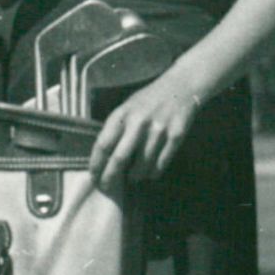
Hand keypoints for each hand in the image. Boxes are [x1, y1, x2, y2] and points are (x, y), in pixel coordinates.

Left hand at [89, 68, 200, 191]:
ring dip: (135, 177)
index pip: (103, 144)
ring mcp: (159, 129)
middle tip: (107, 187)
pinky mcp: (176, 136)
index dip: (96, 164)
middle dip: (110, 178)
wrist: (180, 87)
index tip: (94, 177)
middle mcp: (139, 122)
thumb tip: (104, 160)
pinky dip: (153, 173)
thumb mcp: (127, 108)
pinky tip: (150, 172)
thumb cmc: (148, 101)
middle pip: (119, 159)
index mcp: (122, 114)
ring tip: (133, 177)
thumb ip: (116, 130)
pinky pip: (161, 164)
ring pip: (142, 166)